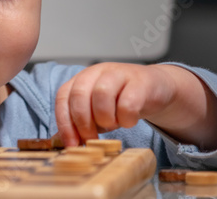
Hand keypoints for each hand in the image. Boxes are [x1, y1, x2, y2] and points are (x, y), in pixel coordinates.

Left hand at [55, 62, 178, 146]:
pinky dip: (126, 118)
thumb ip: (79, 124)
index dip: (64, 123)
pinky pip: (128, 103)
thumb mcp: (96, 112)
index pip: (63, 97)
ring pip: (101, 94)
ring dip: (105, 118)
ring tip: (113, 124)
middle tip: (92, 139)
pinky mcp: (140, 82)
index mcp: (82, 79)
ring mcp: (118, 74)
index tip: (71, 144)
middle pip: (79, 95)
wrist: (156, 88)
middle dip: (83, 123)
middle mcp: (97, 72)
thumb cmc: (121, 100)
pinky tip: (129, 120)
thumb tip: (60, 142)